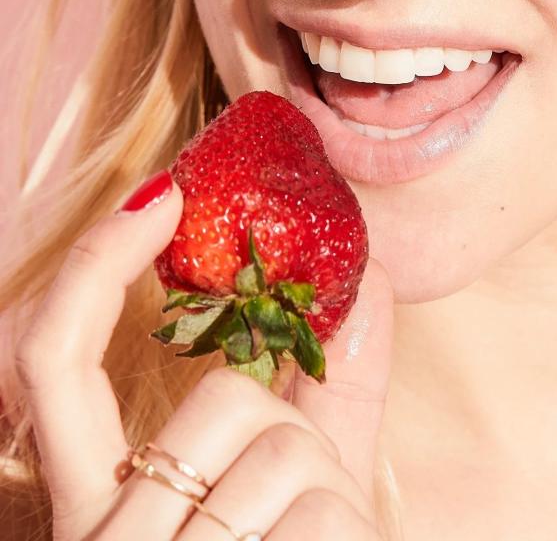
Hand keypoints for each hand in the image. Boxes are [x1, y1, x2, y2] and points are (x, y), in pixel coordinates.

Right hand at [15, 173, 394, 540]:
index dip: (95, 264)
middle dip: (285, 420)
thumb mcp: (310, 477)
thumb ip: (334, 381)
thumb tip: (369, 280)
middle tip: (295, 480)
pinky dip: (345, 530)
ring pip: (280, 447)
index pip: (48, 360)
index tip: (161, 189)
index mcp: (98, 500)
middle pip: (217, 401)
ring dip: (328, 487)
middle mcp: (97, 536)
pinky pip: (319, 514)